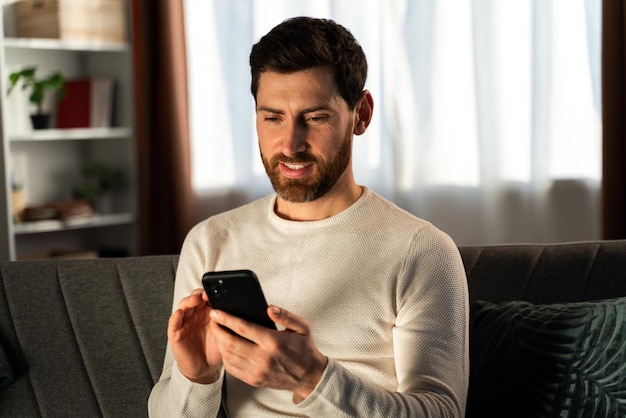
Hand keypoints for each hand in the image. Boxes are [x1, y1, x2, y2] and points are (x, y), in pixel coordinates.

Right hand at [168, 289, 221, 383]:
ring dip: (189, 301)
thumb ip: (227, 322)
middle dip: (200, 294)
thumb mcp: (225, 334)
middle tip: (206, 294)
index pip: (207, 297)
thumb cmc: (215, 349)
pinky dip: (175, 317)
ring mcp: (185, 322)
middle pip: (194, 298)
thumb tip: (236, 309)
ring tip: (195, 300)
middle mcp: (195, 314)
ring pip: (184, 306)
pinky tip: (179, 313)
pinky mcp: (176, 333)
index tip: (217, 291)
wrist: (205, 368)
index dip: (210, 293)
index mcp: (208, 312)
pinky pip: (174, 323)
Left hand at [210, 306, 327, 402]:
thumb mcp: (302, 326)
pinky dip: (225, 357)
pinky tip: (225, 348)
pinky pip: (232, 369)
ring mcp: (257, 371)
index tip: (216, 312)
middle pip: (230, 342)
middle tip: (213, 321)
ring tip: (217, 332)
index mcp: (273, 342)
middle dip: (217, 329)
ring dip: (219, 343)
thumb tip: (269, 308)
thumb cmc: (304, 349)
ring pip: (229, 356)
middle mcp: (263, 358)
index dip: (226, 318)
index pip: (243, 327)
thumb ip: (286, 315)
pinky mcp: (254, 380)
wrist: (309, 376)